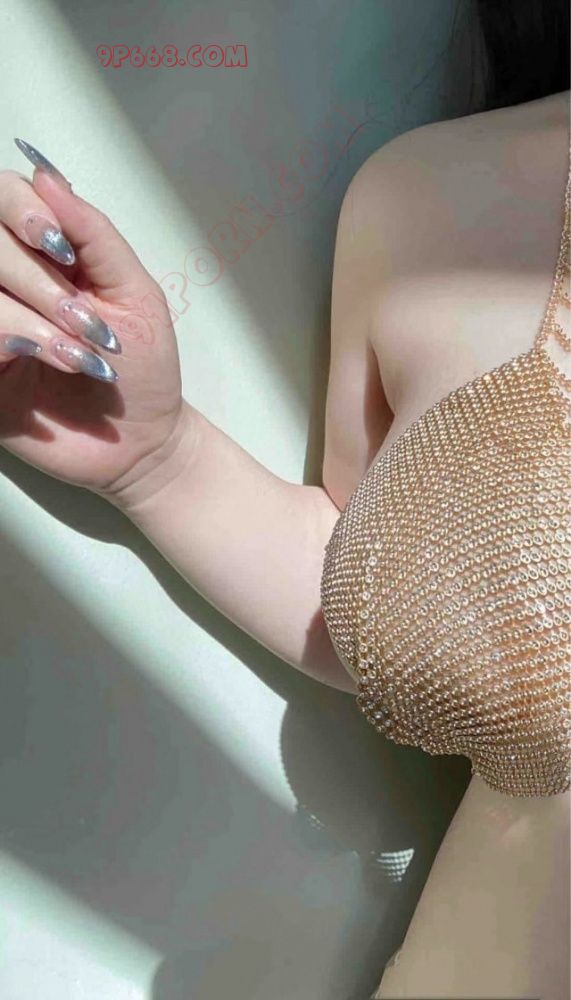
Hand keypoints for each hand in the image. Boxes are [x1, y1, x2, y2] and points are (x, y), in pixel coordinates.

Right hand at [0, 139, 190, 504]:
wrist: (144, 444)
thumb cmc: (144, 371)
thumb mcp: (135, 293)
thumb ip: (94, 234)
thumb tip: (44, 173)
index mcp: (46, 256)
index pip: (4, 198)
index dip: (21, 210)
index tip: (59, 247)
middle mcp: (10, 284)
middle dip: (38, 282)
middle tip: (86, 323)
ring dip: (32, 319)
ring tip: (80, 357)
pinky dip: (11, 341)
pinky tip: (53, 364)